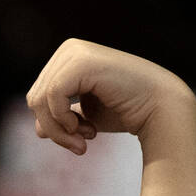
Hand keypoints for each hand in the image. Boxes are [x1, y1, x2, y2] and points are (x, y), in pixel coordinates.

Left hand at [25, 39, 194, 154]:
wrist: (161, 109)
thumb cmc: (126, 112)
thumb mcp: (85, 117)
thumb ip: (61, 118)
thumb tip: (38, 130)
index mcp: (67, 58)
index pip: (37, 96)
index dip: (50, 124)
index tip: (77, 140)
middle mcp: (69, 50)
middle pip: (34, 98)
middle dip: (53, 129)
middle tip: (79, 145)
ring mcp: (75, 53)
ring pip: (39, 99)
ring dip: (59, 130)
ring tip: (84, 141)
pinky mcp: (82, 62)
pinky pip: (52, 96)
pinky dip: (62, 120)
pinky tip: (86, 129)